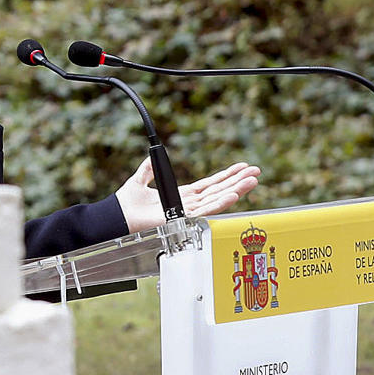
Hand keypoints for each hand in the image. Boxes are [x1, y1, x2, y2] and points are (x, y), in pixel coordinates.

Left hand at [116, 158, 259, 231]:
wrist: (117, 216)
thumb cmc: (127, 204)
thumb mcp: (139, 181)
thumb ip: (148, 170)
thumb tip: (152, 157)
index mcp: (181, 196)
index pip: (209, 185)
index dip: (225, 176)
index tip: (241, 168)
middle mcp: (187, 204)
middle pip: (218, 190)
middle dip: (238, 181)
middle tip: (256, 172)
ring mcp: (186, 211)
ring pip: (217, 199)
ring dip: (236, 189)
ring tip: (252, 181)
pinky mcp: (182, 218)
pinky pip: (205, 210)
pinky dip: (221, 202)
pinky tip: (234, 195)